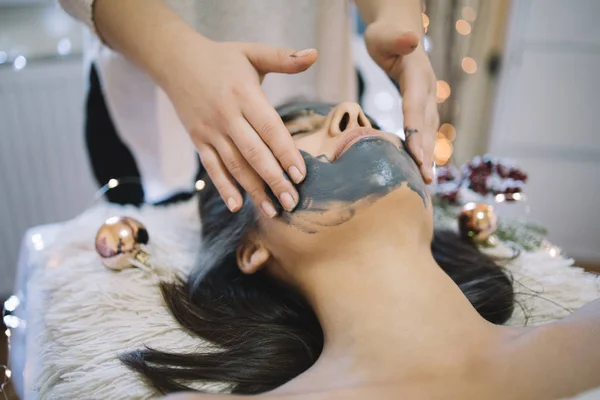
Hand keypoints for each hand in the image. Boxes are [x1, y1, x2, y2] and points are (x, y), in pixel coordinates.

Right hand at [164, 38, 317, 216]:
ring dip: (254, 190)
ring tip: (273, 210)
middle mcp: (227, 116)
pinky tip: (237, 206)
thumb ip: (283, 58)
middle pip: (254, 154)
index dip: (286, 153)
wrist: (174, 60)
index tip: (301, 175)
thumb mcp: (252, 53)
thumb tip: (314, 54)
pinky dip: (224, 187)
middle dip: (274, 180)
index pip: (270, 129)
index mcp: (244, 95)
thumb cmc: (221, 58)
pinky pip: (212, 168)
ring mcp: (210, 131)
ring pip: (234, 166)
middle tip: (293, 202)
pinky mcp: (198, 140)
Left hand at [364, 22, 438, 183]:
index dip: (417, 133)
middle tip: (426, 179)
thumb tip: (412, 40)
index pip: (416, 109)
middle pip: (426, 126)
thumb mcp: (386, 34)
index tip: (417, 157)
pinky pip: (423, 131)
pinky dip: (423, 149)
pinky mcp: (422, 105)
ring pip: (428, 131)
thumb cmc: (385, 34)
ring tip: (426, 180)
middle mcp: (427, 90)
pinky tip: (420, 166)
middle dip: (427, 153)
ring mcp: (427, 99)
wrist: (398, 31)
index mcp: (418, 77)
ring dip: (428, 155)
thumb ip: (398, 39)